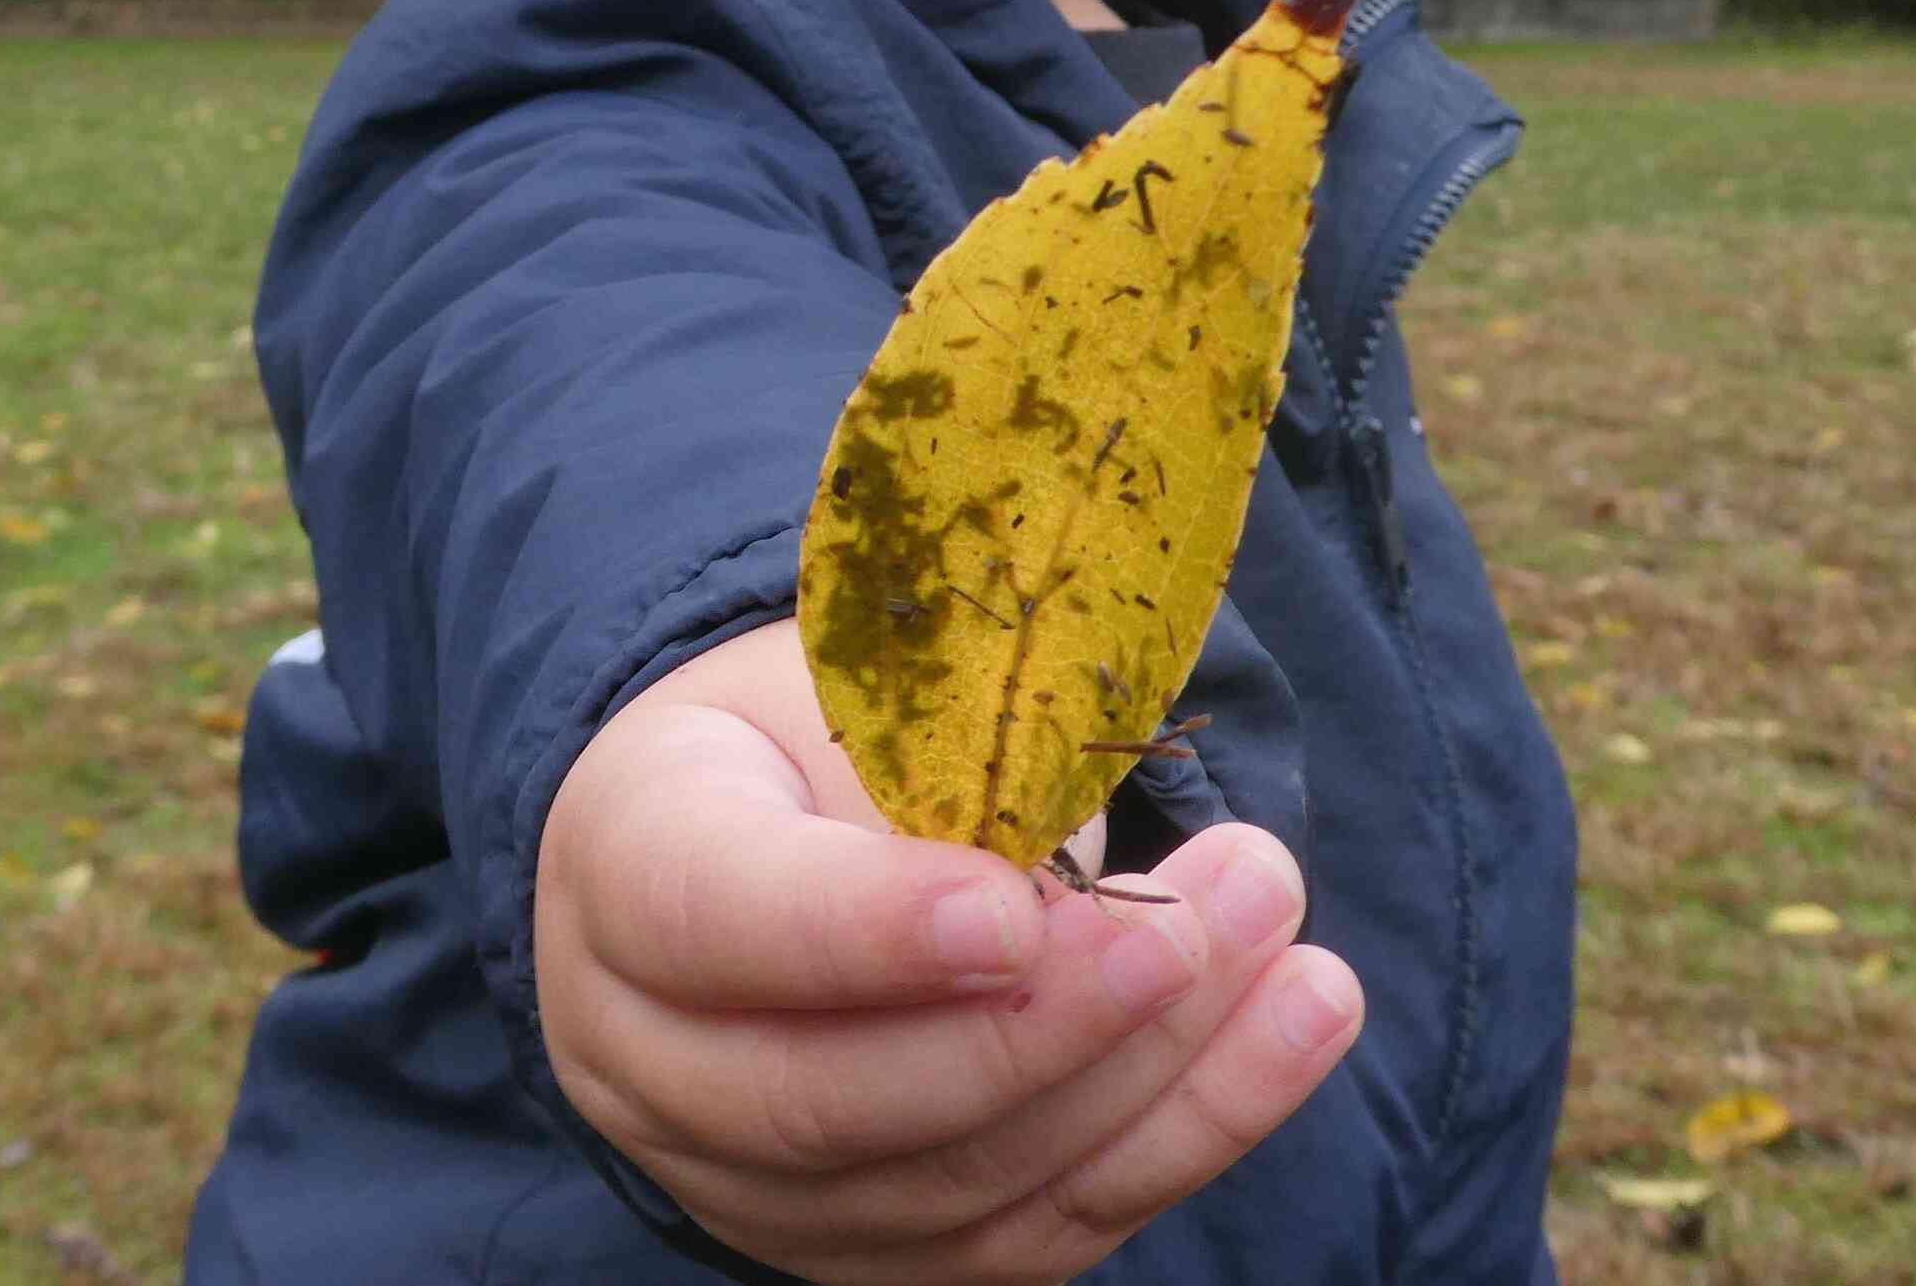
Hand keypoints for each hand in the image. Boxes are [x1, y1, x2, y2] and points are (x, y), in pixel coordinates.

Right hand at [534, 621, 1359, 1285]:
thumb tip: (1074, 827)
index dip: (867, 933)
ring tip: (1285, 948)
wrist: (739, 843)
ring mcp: (753, 1186)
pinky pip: (1035, 1235)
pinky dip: (1183, 1137)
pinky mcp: (874, 1249)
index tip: (1019, 907)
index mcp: (622, 867)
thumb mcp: (836, 686)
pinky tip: (1293, 1024)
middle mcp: (650, 1059)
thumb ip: (929, 756)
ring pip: (953, 1189)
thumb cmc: (799, 742)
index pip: (719, 922)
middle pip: (834, 1098)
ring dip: (1148, 1079)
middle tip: (1194, 929)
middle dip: (1041, 1027)